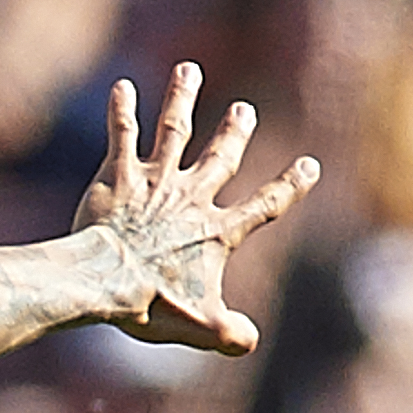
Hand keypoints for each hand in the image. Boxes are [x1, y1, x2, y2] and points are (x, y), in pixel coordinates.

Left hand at [78, 65, 314, 354]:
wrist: (105, 281)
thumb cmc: (150, 306)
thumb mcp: (199, 327)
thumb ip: (229, 334)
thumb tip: (249, 341)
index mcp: (215, 232)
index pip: (262, 206)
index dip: (288, 187)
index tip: (308, 166)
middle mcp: (191, 198)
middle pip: (219, 157)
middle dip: (233, 133)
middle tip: (243, 110)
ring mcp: (155, 182)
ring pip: (173, 130)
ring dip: (182, 99)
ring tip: (187, 70)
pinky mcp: (118, 177)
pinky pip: (122, 135)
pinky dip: (123, 111)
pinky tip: (122, 86)